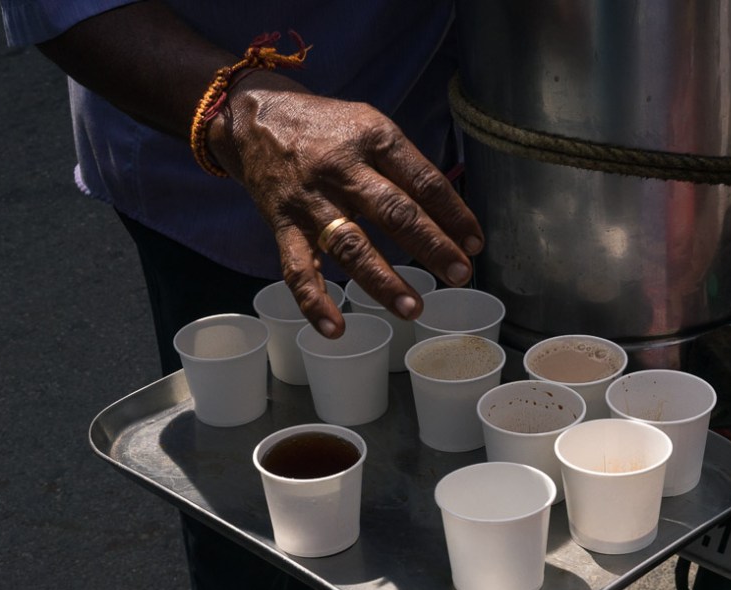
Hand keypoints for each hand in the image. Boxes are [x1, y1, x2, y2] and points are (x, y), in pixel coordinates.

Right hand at [207, 72, 484, 337]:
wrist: (254, 119)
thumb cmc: (327, 128)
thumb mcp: (370, 126)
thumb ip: (404, 166)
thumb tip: (449, 216)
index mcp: (373, 138)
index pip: (423, 181)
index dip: (454, 213)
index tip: (475, 243)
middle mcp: (342, 169)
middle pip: (394, 212)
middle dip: (431, 246)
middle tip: (460, 274)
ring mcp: (310, 200)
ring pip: (350, 246)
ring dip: (383, 281)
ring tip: (413, 309)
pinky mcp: (282, 225)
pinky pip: (298, 269)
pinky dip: (314, 302)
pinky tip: (335, 329)